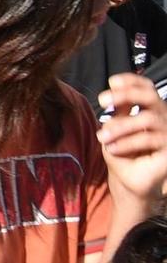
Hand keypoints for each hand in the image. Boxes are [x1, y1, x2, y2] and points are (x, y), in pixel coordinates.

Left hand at [98, 72, 166, 206]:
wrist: (128, 181)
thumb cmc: (122, 153)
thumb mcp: (115, 129)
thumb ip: (117, 111)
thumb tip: (113, 90)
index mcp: (149, 110)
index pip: (146, 88)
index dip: (132, 81)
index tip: (112, 82)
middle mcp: (162, 117)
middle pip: (151, 97)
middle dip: (126, 95)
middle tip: (103, 100)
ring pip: (148, 119)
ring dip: (121, 126)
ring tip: (103, 137)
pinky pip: (150, 139)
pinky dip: (127, 143)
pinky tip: (112, 148)